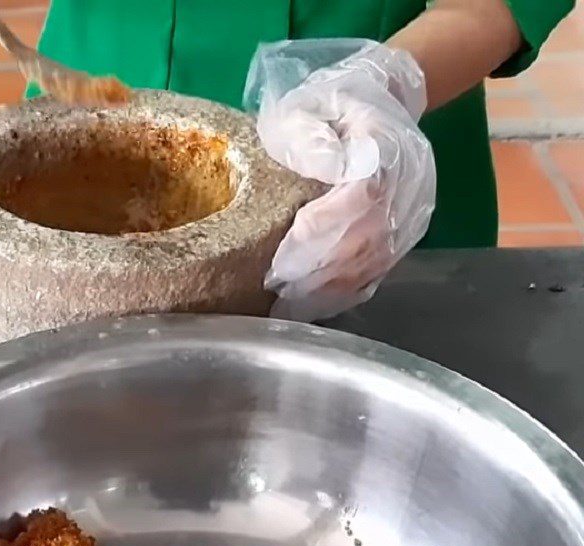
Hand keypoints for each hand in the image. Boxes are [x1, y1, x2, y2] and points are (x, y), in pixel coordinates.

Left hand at [245, 40, 435, 320]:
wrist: (390, 98)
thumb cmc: (337, 102)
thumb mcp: (311, 104)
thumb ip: (307, 134)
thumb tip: (318, 170)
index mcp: (386, 151)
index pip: (357, 202)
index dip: (319, 234)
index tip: (282, 258)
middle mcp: (407, 189)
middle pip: (363, 243)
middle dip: (315, 273)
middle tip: (275, 290)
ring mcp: (412, 215)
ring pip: (371, 264)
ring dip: (328, 290)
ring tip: (288, 306)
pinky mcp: (407, 233)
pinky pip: (378, 272)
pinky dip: (345, 293)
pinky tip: (315, 305)